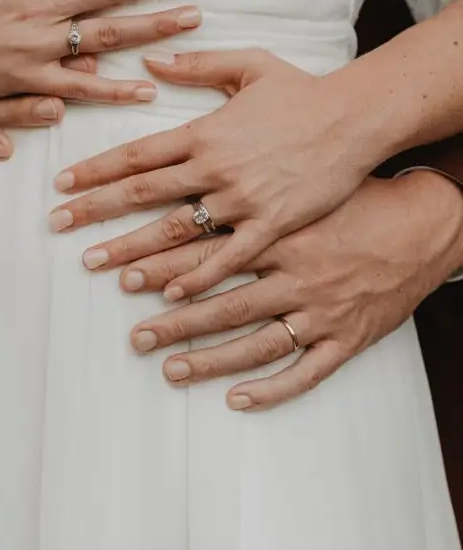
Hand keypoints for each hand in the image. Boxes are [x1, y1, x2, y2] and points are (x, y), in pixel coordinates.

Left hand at [50, 49, 372, 294]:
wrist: (357, 118)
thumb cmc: (304, 92)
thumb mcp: (249, 66)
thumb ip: (196, 64)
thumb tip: (149, 61)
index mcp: (204, 131)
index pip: (136, 154)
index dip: (95, 170)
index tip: (63, 186)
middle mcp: (214, 168)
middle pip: (142, 193)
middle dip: (96, 210)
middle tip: (58, 227)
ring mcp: (242, 199)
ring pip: (175, 229)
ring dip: (133, 249)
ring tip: (99, 266)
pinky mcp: (272, 225)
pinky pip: (228, 257)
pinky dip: (198, 276)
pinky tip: (170, 294)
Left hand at [116, 173, 462, 409]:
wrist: (425, 223)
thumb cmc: (358, 195)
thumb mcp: (303, 181)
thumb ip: (252, 173)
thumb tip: (198, 149)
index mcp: (280, 232)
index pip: (210, 255)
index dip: (164, 268)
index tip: (124, 278)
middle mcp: (296, 273)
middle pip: (223, 303)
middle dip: (174, 322)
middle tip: (133, 336)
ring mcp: (321, 310)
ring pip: (256, 342)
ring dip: (210, 360)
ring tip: (169, 369)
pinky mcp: (347, 338)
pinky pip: (306, 372)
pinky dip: (272, 389)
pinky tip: (237, 400)